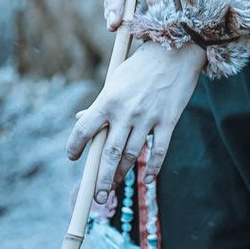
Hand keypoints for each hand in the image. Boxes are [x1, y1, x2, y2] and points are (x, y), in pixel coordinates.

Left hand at [66, 38, 205, 192]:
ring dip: (120, 175)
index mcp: (108, 100)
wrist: (176, 51)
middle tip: (95, 197)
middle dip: (100, 178)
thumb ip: (100, 104)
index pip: (84, 129)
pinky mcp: (169, 121)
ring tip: (112, 188)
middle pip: (109, 153)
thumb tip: (81, 119)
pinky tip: (146, 180)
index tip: (73, 158)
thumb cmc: (141, 65)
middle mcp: (126, 112)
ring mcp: (148, 118)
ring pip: (131, 155)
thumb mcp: (115, 79)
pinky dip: (153, 169)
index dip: (75, 147)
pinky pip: (159, 151)